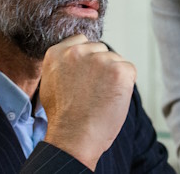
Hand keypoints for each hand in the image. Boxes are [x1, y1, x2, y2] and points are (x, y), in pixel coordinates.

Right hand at [39, 34, 135, 169]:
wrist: (73, 138)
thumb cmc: (63, 118)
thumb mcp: (50, 84)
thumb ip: (63, 65)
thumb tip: (77, 60)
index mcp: (57, 53)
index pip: (81, 41)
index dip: (87, 59)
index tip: (87, 75)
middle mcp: (77, 52)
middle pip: (100, 50)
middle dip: (101, 67)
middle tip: (95, 91)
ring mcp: (99, 60)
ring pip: (116, 60)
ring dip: (114, 76)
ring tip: (102, 98)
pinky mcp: (118, 70)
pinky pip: (129, 70)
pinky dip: (126, 84)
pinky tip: (113, 99)